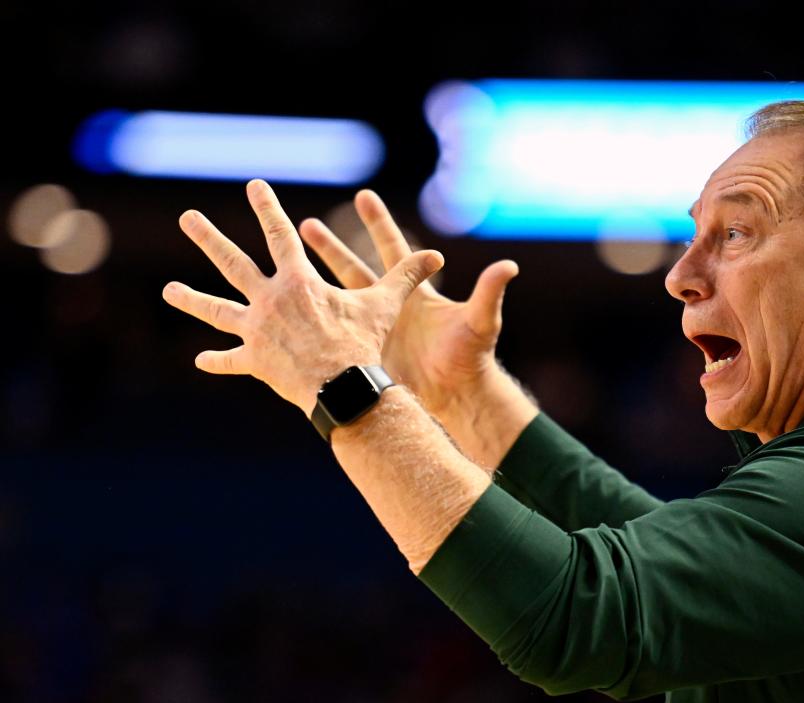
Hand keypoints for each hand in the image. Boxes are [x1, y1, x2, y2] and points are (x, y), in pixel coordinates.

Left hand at [162, 179, 444, 416]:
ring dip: (191, 300)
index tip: (254, 185)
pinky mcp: (255, 361)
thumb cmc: (363, 343)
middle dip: (209, 238)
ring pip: (218, 310)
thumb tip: (436, 256)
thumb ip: (406, 277)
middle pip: (233, 263)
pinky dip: (219, 361)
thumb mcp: (385, 305)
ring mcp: (258, 331)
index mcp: (298, 281)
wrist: (341, 386)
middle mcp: (269, 300)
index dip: (267, 208)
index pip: (279, 234)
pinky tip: (201, 360)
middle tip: (187, 218)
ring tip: (168, 290)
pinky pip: (232, 361)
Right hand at [298, 190, 519, 417]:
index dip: (379, 223)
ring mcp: (373, 330)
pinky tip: (285, 326)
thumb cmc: (470, 357)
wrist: (457, 395)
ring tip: (282, 271)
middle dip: (328, 247)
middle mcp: (390, 307)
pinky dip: (313, 332)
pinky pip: (333, 339)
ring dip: (310, 288)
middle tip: (303, 223)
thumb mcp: (479, 322)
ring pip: (335, 303)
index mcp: (414, 293)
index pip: (393, 250)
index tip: (363, 194)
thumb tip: (509, 265)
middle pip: (353, 269)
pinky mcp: (363, 353)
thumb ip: (489, 293)